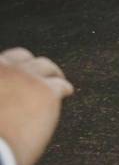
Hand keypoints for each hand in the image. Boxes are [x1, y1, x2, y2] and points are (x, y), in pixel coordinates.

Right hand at [0, 48, 74, 164]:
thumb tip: (3, 108)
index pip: (0, 62)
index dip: (8, 69)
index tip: (13, 78)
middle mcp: (3, 67)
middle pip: (20, 57)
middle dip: (29, 65)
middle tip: (36, 77)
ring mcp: (25, 77)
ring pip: (44, 66)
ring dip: (50, 73)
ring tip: (56, 81)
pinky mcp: (45, 90)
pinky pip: (59, 85)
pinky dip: (63, 87)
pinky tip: (67, 91)